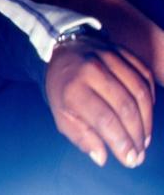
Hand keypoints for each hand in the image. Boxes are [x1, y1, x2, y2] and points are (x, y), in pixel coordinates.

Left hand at [45, 36, 154, 168]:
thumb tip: (102, 158)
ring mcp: (109, 57)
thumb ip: (80, 136)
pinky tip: (146, 116)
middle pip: (126, 107)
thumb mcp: (61, 114)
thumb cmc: (63, 88)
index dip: (122, 142)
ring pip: (139, 93)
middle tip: (139, 153)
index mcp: (73, 88)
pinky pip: (145, 77)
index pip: (105, 119)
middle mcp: (92, 70)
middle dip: (137, 136)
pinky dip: (150, 100)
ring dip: (147, 121)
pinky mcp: (123, 51)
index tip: (130, 160)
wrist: (63, 50)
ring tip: (144, 139)